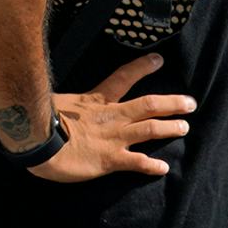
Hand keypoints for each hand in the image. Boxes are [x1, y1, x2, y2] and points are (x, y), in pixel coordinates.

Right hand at [28, 53, 194, 182]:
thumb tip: (55, 95)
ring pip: (150, 130)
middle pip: (148, 105)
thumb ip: (65, 100)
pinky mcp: (110, 160)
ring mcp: (113, 138)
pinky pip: (137, 162)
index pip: (122, 78)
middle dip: (171, 103)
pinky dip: (151, 165)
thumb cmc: (40, 119)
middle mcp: (111, 116)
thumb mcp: (54, 100)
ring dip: (170, 128)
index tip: (158, 60)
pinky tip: (163, 168)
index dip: (142, 68)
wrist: (38, 143)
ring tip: (184, 128)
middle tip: (190, 103)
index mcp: (96, 100)